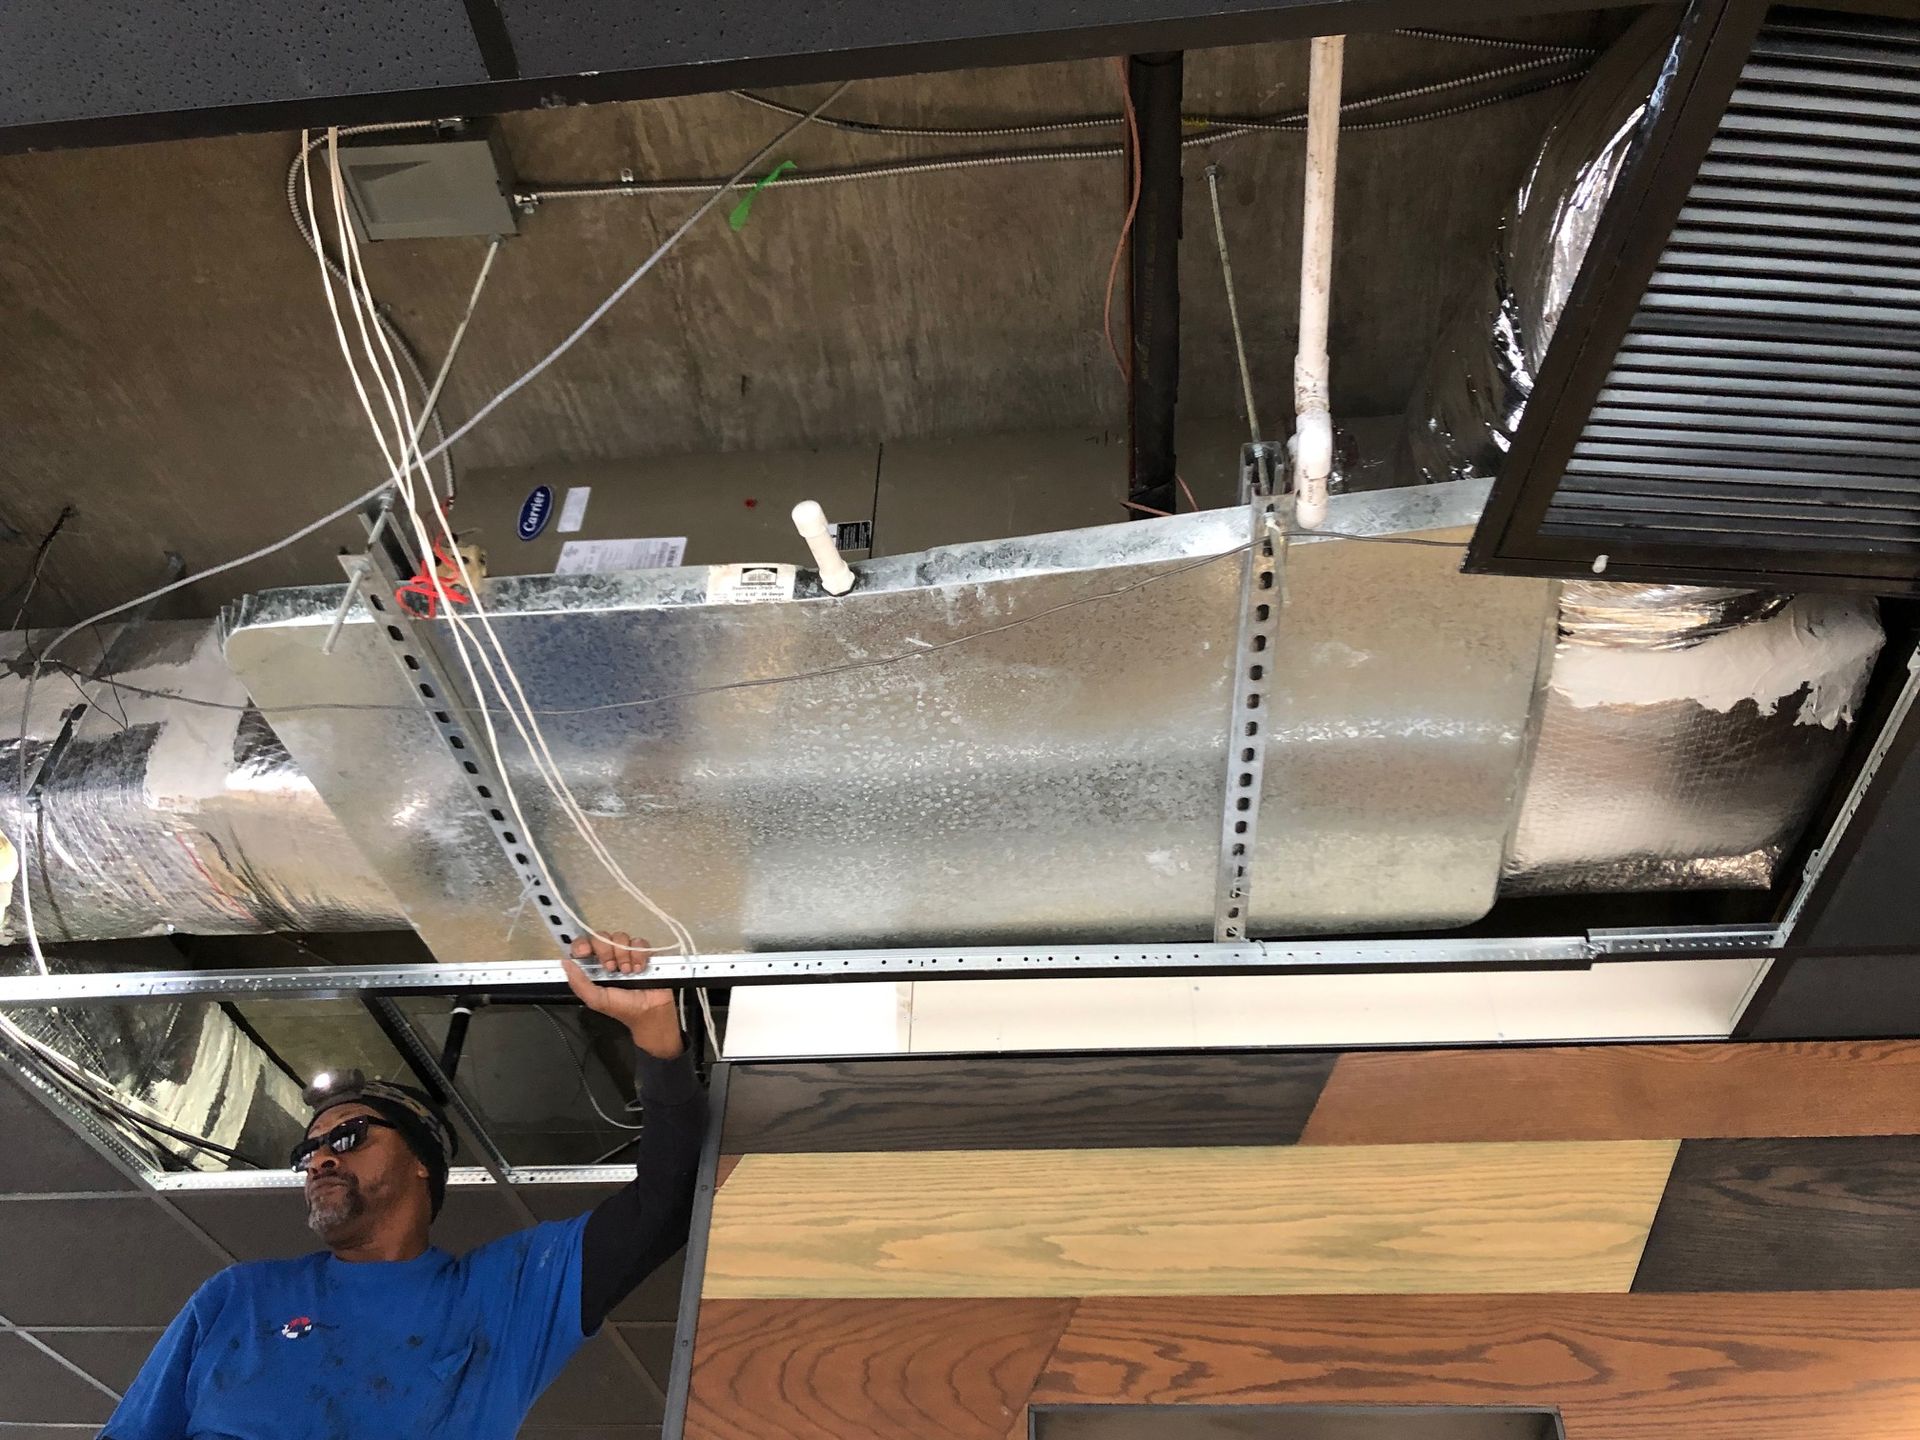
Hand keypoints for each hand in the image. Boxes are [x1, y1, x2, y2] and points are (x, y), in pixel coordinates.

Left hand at [561, 930, 684, 1059]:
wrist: (651, 1011)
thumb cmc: (623, 1008)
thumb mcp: (596, 1000)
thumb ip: (578, 983)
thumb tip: (565, 962)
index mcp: (594, 967)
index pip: (583, 945)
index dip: (582, 944)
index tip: (585, 952)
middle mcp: (609, 956)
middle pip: (602, 937)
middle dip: (606, 951)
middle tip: (612, 968)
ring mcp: (626, 953)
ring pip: (620, 937)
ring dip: (624, 955)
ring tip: (628, 971)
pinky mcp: (644, 952)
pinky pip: (639, 942)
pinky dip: (639, 955)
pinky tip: (640, 968)